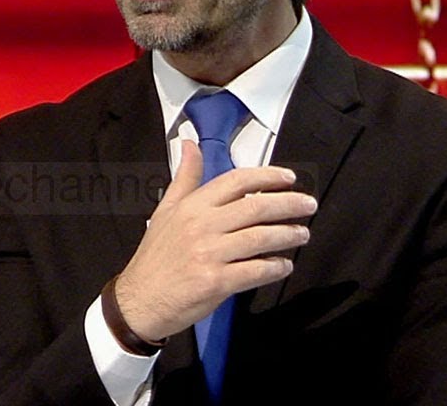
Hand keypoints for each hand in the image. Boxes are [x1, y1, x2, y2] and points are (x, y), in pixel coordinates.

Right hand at [113, 140, 317, 342]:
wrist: (139, 301)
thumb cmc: (155, 257)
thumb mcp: (166, 210)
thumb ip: (185, 178)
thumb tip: (190, 146)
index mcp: (192, 206)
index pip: (237, 181)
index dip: (268, 176)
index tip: (289, 178)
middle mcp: (202, 226)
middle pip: (255, 206)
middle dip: (288, 204)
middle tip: (308, 205)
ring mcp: (209, 254)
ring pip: (260, 237)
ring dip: (288, 235)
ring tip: (302, 234)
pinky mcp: (215, 282)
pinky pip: (255, 271)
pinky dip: (275, 267)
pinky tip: (284, 265)